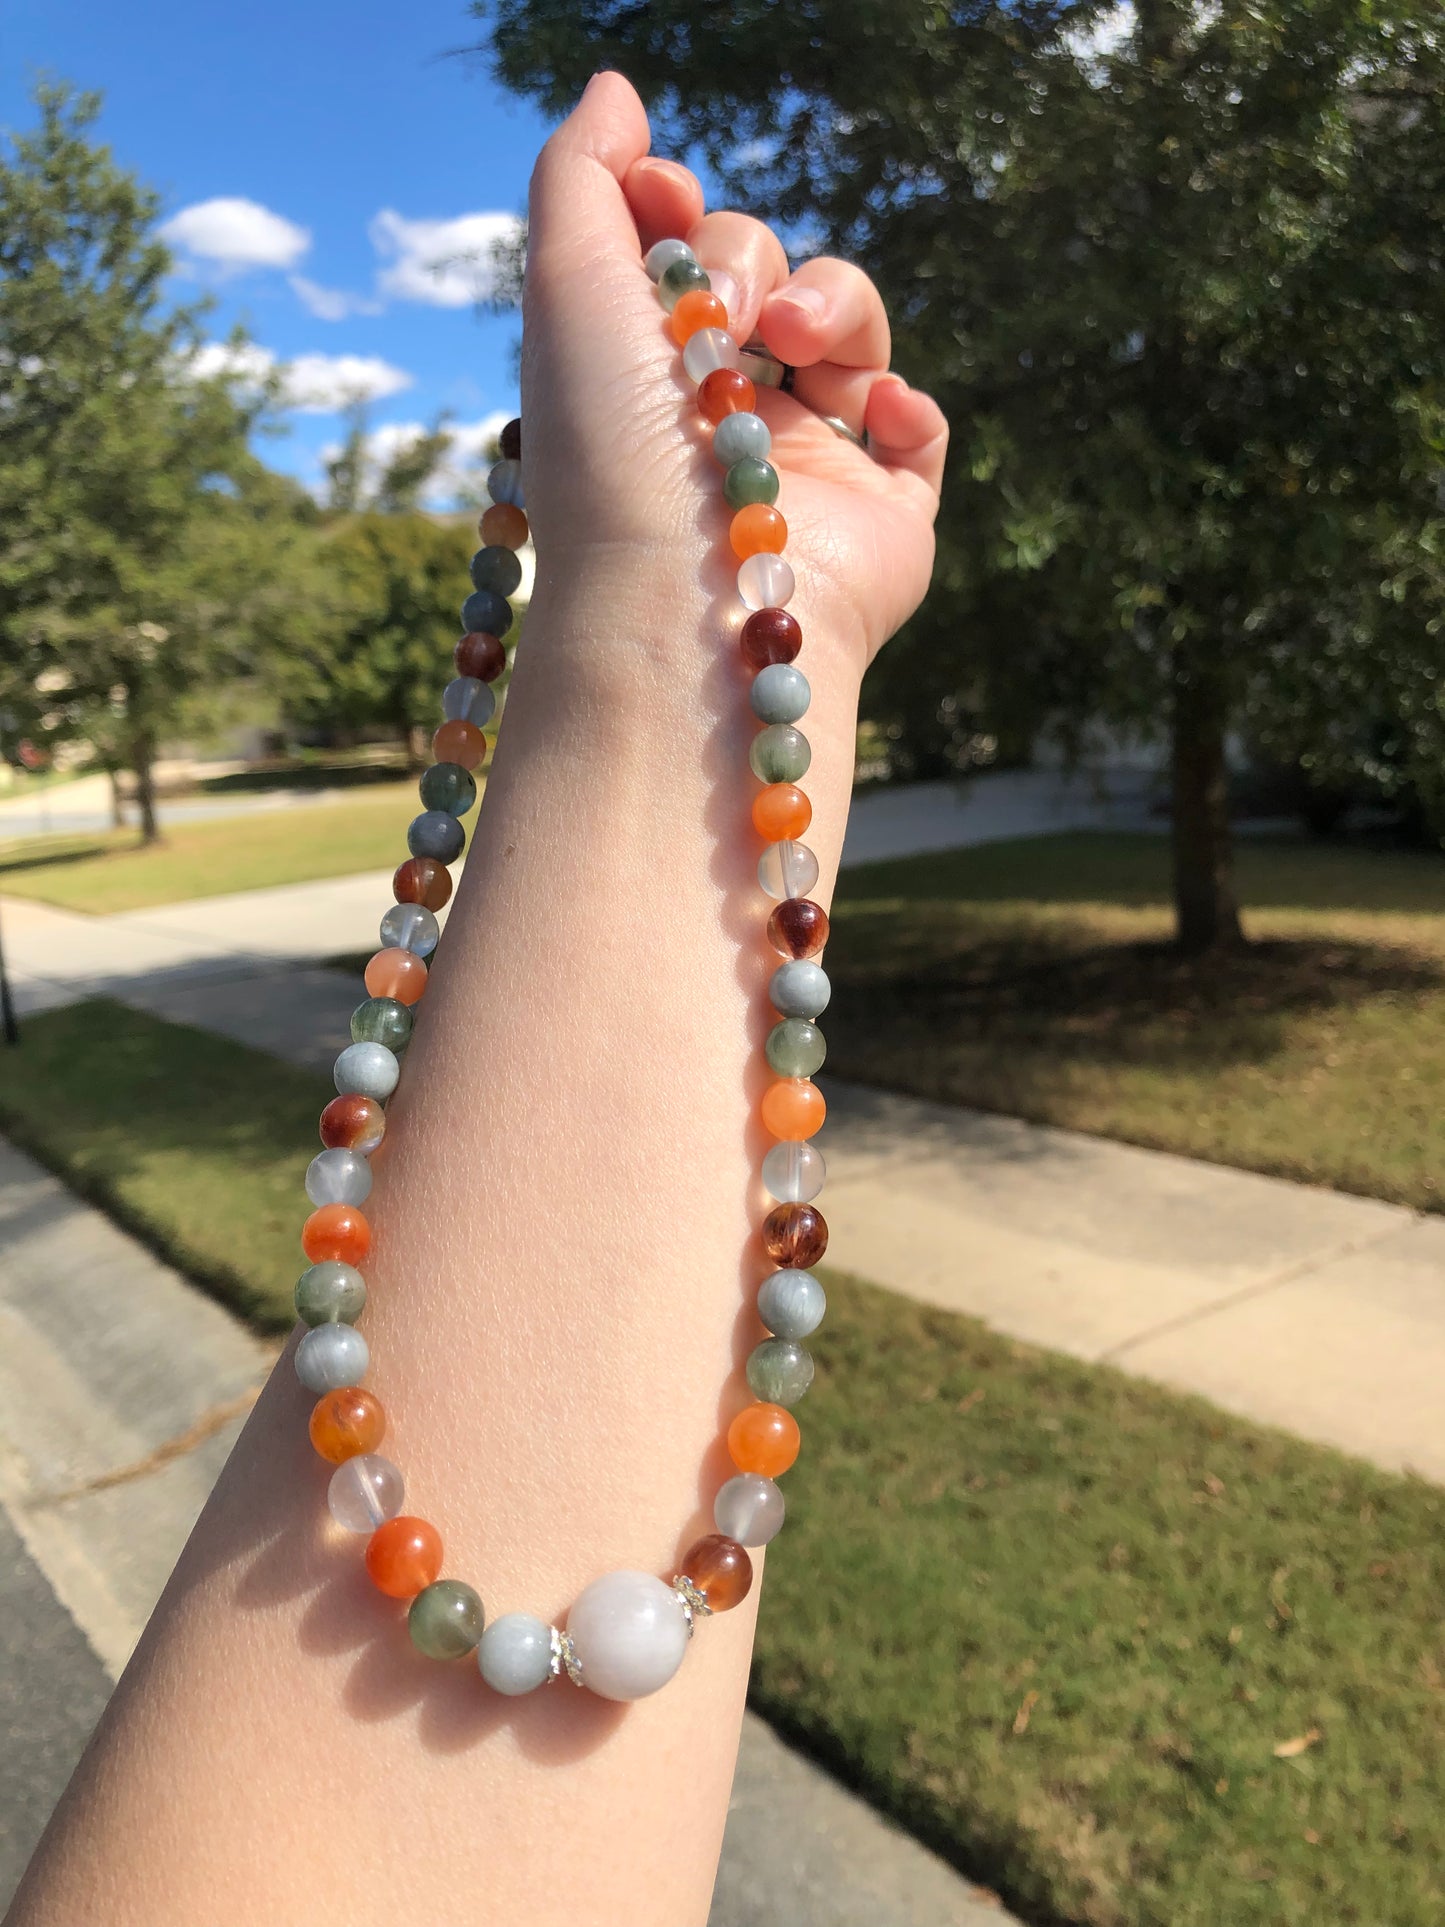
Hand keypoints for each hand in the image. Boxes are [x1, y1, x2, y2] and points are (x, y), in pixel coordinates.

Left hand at [521, 72, 946, 672]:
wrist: (687, 602)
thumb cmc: (610, 450)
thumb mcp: (566, 286)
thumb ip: (581, 175)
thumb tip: (616, 91)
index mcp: (641, 374)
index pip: (676, 252)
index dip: (674, 208)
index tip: (659, 198)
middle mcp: (719, 417)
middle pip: (764, 273)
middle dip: (741, 258)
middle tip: (718, 314)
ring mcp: (804, 468)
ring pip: (851, 329)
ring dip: (833, 302)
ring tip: (797, 342)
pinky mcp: (880, 516)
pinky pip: (921, 430)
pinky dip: (909, 407)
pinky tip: (871, 414)